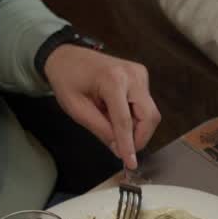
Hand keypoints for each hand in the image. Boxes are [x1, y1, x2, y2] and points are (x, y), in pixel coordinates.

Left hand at [44, 45, 159, 169]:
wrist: (67, 56)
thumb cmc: (67, 79)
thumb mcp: (77, 109)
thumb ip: (100, 129)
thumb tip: (119, 149)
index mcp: (112, 79)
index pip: (125, 120)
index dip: (128, 145)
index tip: (131, 162)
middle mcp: (132, 75)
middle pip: (149, 116)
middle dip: (139, 137)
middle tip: (123, 148)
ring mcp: (139, 73)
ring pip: (150, 113)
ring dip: (136, 126)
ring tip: (112, 122)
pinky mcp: (141, 76)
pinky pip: (146, 105)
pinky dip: (135, 116)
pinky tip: (117, 112)